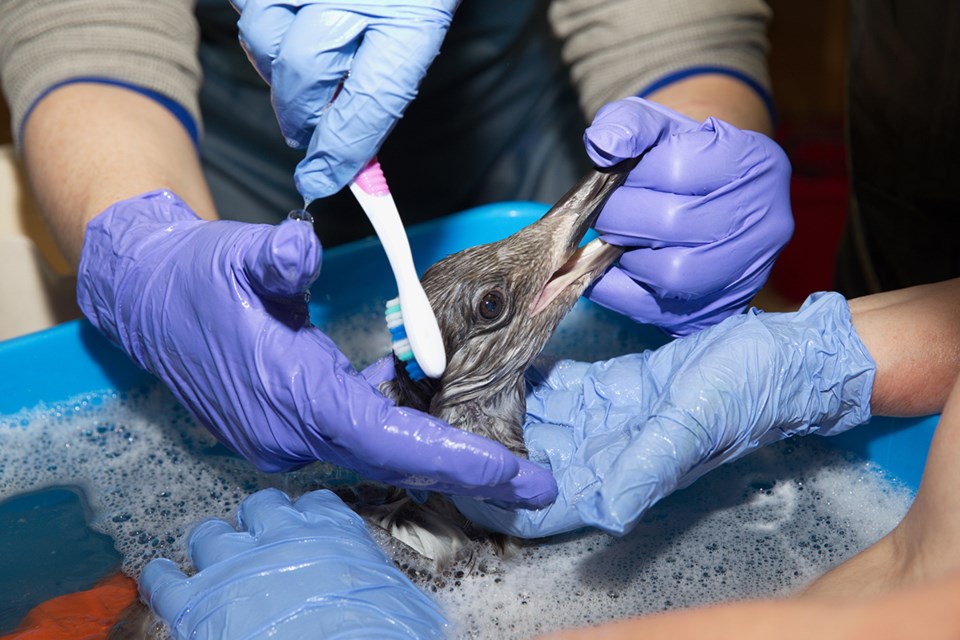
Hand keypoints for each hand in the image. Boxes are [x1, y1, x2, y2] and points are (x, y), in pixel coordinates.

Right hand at [77, 190, 556, 506]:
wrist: (148, 298)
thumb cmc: (198, 275)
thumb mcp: (239, 255)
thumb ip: (276, 258)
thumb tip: (305, 250)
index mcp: (292, 394)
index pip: (387, 437)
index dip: (452, 456)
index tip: (511, 472)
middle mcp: (292, 431)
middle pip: (396, 459)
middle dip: (466, 472)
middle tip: (535, 485)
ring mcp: (286, 436)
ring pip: (379, 453)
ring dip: (438, 452)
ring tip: (502, 460)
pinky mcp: (285, 428)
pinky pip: (357, 437)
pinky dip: (399, 428)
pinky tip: (424, 399)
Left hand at [139, 488, 446, 637]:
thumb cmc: (378, 636)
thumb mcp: (398, 600)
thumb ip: (376, 579)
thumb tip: (384, 590)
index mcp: (330, 532)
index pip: (315, 503)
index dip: (307, 514)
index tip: (305, 523)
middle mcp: (279, 535)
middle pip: (259, 506)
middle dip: (258, 521)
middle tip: (259, 541)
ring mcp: (233, 564)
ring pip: (209, 533)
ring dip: (212, 545)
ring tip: (213, 558)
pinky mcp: (194, 600)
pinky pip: (164, 577)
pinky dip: (160, 575)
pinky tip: (162, 576)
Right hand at [230, 0, 457, 200]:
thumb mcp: (415, 28)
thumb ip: (381, 87)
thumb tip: (343, 151)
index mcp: (410, 19)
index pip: (371, 101)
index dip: (341, 149)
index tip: (320, 179)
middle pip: (304, 72)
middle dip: (301, 113)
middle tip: (307, 131)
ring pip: (264, 36)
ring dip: (277, 64)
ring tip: (304, 64)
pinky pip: (247, 3)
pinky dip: (263, 22)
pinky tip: (289, 23)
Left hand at [453, 292, 875, 537]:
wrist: (781, 357)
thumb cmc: (747, 391)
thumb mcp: (693, 423)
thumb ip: (648, 465)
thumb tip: (606, 512)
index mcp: (623, 474)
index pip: (546, 502)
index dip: (500, 498)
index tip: (452, 480)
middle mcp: (609, 453)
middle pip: (531, 460)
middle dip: (488, 444)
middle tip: (438, 415)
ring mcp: (609, 419)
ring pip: (540, 423)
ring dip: (502, 409)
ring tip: (456, 385)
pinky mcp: (616, 387)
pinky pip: (561, 388)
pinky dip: (531, 378)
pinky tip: (501, 361)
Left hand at [583, 97, 793, 336]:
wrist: (710, 202)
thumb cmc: (682, 159)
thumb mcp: (660, 126)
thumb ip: (628, 122)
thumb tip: (604, 144)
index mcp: (756, 162)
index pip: (674, 168)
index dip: (631, 174)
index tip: (621, 175)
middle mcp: (766, 220)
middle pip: (673, 222)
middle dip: (620, 216)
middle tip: (608, 211)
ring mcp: (747, 271)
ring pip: (670, 272)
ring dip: (625, 255)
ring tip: (620, 238)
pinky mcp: (719, 311)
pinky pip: (655, 309)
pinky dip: (616, 289)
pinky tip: (609, 268)